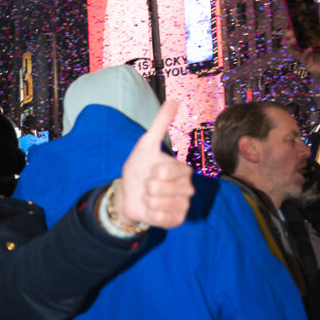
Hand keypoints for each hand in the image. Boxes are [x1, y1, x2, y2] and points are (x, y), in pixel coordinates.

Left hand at [116, 98, 192, 229]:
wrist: (130, 193)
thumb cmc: (139, 167)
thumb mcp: (147, 144)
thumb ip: (161, 122)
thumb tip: (174, 99)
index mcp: (183, 169)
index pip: (163, 171)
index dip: (150, 171)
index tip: (151, 170)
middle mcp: (188, 187)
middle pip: (158, 187)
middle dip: (146, 186)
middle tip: (148, 185)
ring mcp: (184, 204)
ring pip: (157, 203)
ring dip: (147, 200)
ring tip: (149, 197)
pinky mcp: (177, 220)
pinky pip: (160, 218)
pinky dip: (150, 214)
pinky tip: (152, 209)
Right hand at [287, 20, 319, 91]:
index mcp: (312, 39)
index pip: (300, 32)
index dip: (293, 27)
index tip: (289, 23)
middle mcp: (307, 46)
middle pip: (292, 40)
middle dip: (288, 35)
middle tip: (289, 33)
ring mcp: (306, 55)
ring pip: (292, 49)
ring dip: (290, 44)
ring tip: (293, 40)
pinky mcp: (306, 63)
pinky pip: (301, 57)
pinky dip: (304, 53)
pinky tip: (310, 49)